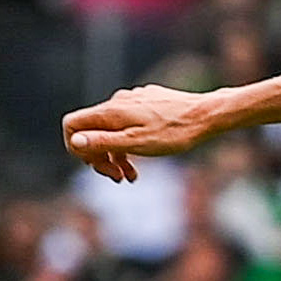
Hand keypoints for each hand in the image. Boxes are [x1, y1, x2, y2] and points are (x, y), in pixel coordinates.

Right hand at [61, 84, 226, 179]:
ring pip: (111, 130)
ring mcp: (133, 102)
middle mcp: (117, 102)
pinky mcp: (147, 104)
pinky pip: (128, 125)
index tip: (95, 165)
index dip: (75, 147)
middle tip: (117, 178)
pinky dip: (130, 144)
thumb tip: (75, 142)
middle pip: (91, 130)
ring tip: (130, 177)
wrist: (208, 114)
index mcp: (110, 112)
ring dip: (116, 155)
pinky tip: (143, 160)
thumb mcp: (137, 143)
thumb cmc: (175, 132)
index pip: (72, 125)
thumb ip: (104, 142)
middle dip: (99, 157)